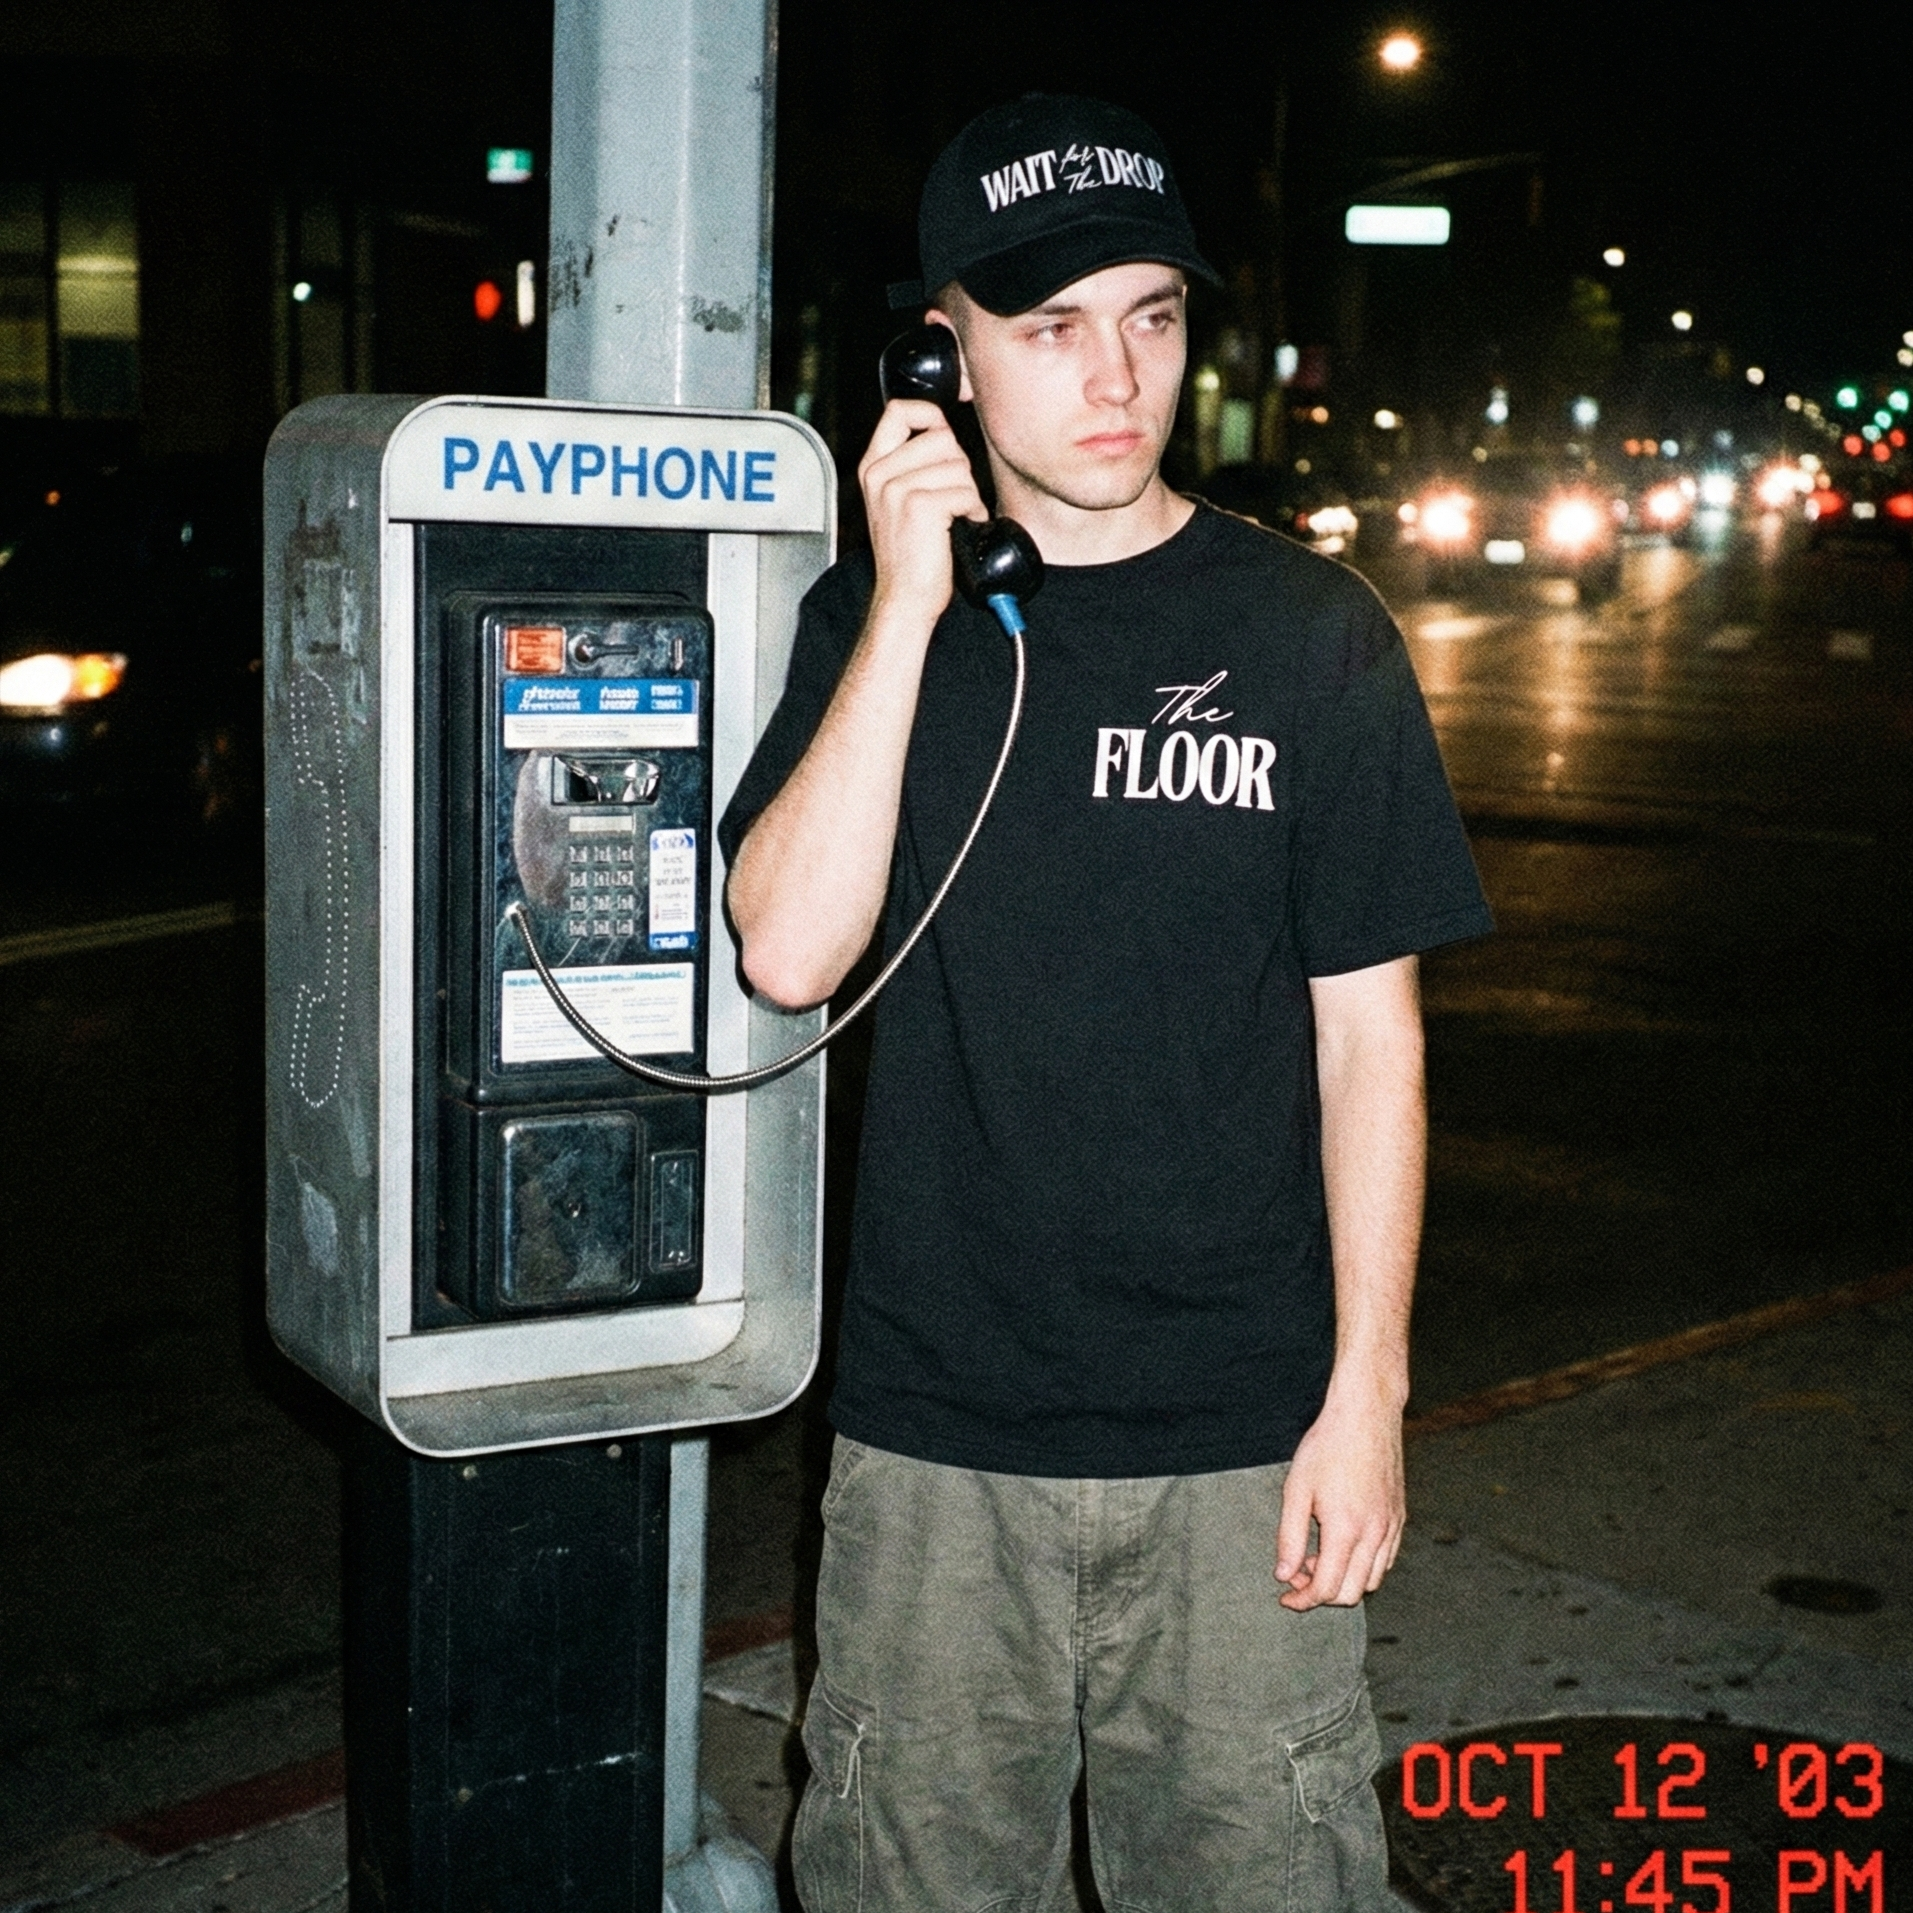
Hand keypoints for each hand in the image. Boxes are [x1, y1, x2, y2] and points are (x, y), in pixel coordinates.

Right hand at [857, 398, 987, 623]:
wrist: (904, 598)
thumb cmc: (910, 555)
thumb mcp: (897, 501)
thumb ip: (912, 464)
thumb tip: (945, 433)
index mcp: (873, 468)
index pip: (900, 411)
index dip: (931, 416)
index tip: (944, 436)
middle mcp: (880, 474)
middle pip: (943, 438)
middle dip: (959, 468)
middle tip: (950, 499)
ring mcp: (897, 489)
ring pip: (959, 467)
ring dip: (968, 494)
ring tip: (952, 518)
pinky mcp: (920, 507)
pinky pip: (966, 492)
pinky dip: (973, 512)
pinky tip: (959, 528)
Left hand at [1272, 1387, 1405, 1610]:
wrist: (1365, 1415)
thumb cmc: (1327, 1447)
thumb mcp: (1296, 1490)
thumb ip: (1289, 1537)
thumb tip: (1284, 1574)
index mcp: (1346, 1530)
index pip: (1327, 1589)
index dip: (1303, 1600)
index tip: (1286, 1596)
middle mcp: (1374, 1534)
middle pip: (1351, 1593)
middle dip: (1321, 1594)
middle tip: (1298, 1573)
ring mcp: (1391, 1527)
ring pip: (1371, 1580)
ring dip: (1343, 1580)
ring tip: (1318, 1555)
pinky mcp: (1399, 1518)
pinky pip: (1385, 1560)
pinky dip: (1363, 1566)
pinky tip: (1342, 1545)